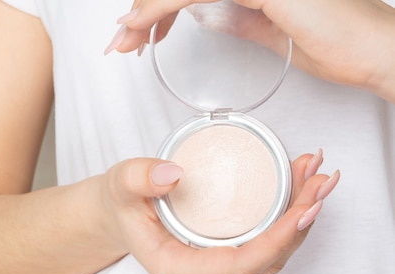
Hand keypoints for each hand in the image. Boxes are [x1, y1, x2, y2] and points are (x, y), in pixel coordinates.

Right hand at [100, 152, 338, 273]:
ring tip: (317, 178)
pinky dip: (289, 220)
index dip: (278, 241)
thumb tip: (174, 175)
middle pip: (264, 262)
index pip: (238, 267)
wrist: (119, 216)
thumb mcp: (120, 185)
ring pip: (271, 257)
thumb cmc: (122, 205)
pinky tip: (301, 189)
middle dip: (300, 223)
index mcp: (176, 270)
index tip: (306, 208)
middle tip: (322, 180)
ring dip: (300, 220)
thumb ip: (138, 178)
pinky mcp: (226, 262)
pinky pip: (266, 248)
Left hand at [106, 0, 394, 99]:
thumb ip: (238, 17)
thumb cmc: (333, 42)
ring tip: (123, 40)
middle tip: (120, 40)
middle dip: (143, 10)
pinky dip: (159, 7)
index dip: (160, 7)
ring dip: (143, 11)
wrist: (370, 51)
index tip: (138, 33)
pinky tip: (140, 25)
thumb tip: (210, 17)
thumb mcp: (270, 29)